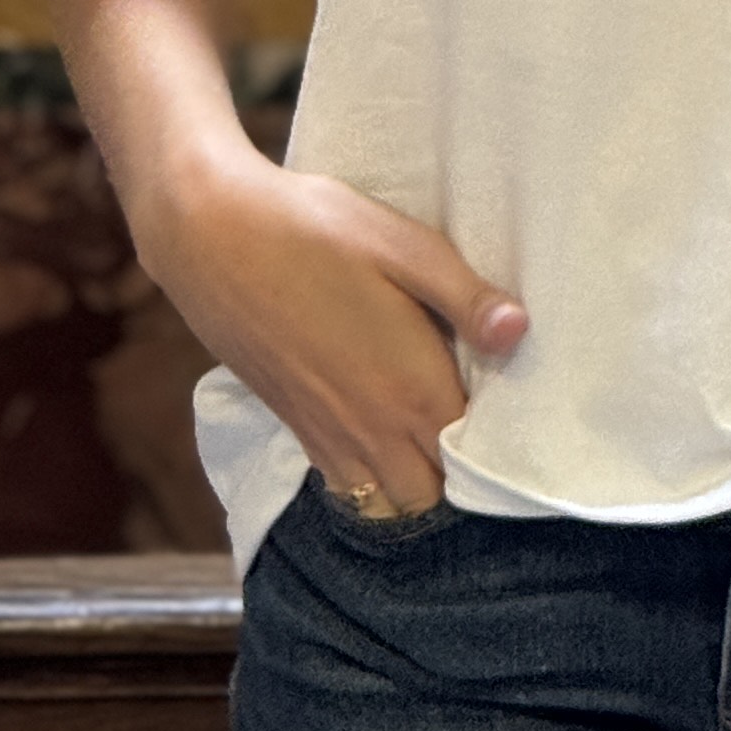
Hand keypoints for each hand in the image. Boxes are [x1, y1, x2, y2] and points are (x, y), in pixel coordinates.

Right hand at [141, 144, 525, 515]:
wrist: (211, 236)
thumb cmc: (312, 229)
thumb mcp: (401, 245)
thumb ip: (464, 296)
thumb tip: (520, 332)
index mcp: (411, 390)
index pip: (473, 457)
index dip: (495, 438)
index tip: (506, 401)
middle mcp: (371, 430)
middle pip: (432, 494)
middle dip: (456, 471)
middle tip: (468, 412)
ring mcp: (327, 436)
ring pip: (388, 500)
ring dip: (413, 478)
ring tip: (426, 424)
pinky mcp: (294, 428)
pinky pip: (346, 485)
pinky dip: (371, 476)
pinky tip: (379, 423)